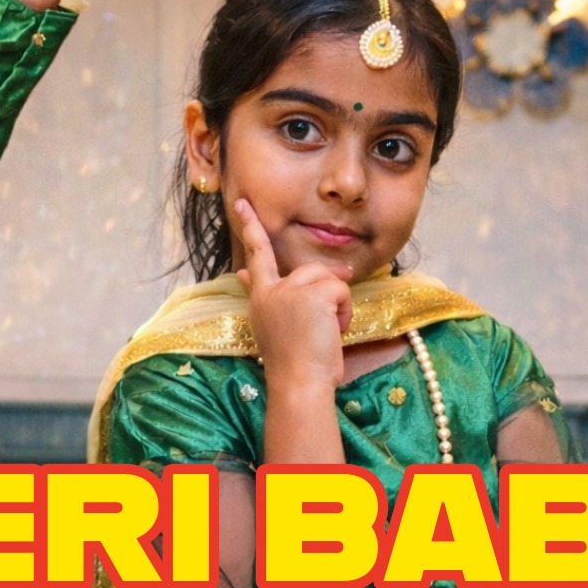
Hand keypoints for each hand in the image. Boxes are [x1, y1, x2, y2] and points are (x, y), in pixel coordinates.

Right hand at [233, 199, 351, 390]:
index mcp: (260, 298)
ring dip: (337, 306)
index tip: (243, 205)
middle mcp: (270, 290)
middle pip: (309, 270)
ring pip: (327, 280)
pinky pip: (340, 290)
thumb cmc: (291, 363)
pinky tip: (333, 331)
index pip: (255, 255)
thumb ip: (260, 294)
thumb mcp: (271, 325)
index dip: (250, 227)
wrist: (298, 382)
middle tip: (330, 317)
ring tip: (327, 334)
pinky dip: (345, 311)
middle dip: (326, 287)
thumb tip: (242, 273)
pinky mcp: (312, 294)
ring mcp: (290, 290)